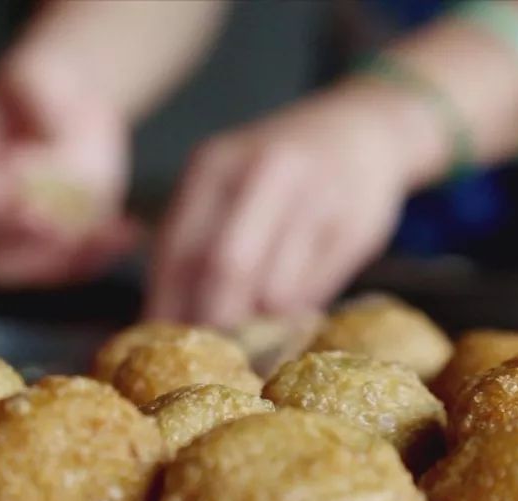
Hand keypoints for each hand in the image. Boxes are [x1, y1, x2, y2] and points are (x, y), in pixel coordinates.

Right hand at [0, 57, 139, 286]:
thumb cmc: (38, 86)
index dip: (4, 216)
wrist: (64, 101)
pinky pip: (78, 264)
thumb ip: (35, 105)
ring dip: (78, 261)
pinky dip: (104, 254)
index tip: (37, 207)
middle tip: (74, 233)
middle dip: (38, 255)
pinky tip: (130, 231)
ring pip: (42, 272)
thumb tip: (51, 147)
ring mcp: (31, 233)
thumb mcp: (32, 76)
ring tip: (115, 233)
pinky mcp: (66, 238)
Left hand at [147, 81, 417, 325]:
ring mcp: (315, 196)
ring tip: (246, 336)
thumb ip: (192, 237)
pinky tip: (285, 310)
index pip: (179, 248)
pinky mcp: (355, 225)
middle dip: (212, 320)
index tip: (157, 341)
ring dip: (256, 324)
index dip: (166, 302)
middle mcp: (265, 172)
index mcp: (215, 164)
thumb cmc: (271, 171)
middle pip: (227, 268)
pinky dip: (291, 312)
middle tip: (206, 353)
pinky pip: (312, 292)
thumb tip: (158, 319)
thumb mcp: (222, 181)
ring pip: (273, 291)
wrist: (360, 129)